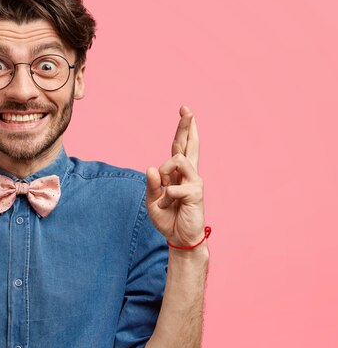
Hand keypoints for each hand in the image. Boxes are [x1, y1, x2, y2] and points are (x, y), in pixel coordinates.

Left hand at [145, 105, 204, 247]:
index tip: (185, 109)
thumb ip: (152, 184)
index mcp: (178, 173)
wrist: (180, 238)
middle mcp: (189, 173)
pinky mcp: (196, 193)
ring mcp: (194, 181)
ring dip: (165, 175)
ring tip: (165, 194)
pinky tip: (170, 206)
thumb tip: (152, 167)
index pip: (179, 146)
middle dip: (187, 126)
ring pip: (177, 159)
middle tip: (187, 109)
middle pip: (188, 144)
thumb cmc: (168, 218)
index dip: (182, 129)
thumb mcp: (153, 200)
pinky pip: (174, 187)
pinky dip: (167, 197)